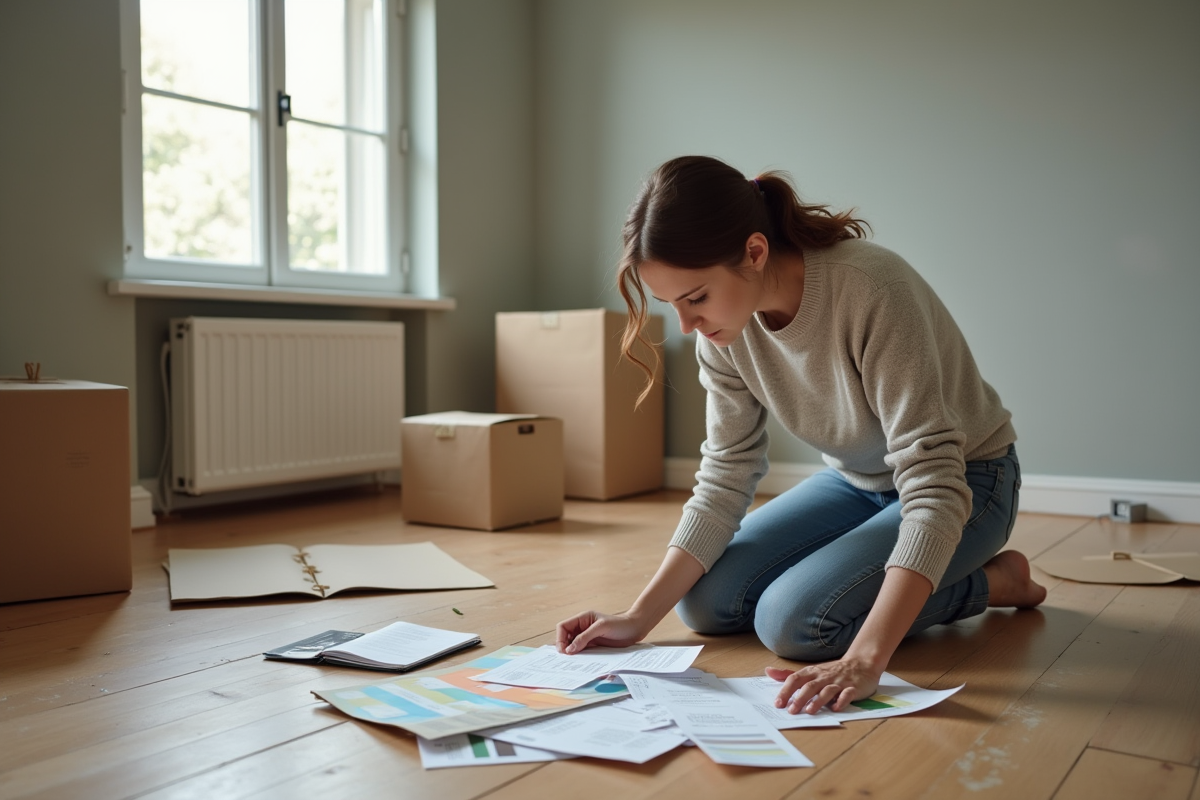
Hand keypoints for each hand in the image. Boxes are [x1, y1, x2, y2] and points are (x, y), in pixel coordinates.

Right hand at [556, 610, 645, 653]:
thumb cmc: (619, 624)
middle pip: (565, 637)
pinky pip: (581, 651)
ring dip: (571, 652)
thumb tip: (569, 649)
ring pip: (572, 645)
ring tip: (573, 661)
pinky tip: (581, 661)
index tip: (564, 650)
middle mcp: (582, 627)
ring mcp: (587, 637)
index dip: (560, 638)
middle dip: (564, 646)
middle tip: (567, 658)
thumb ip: (584, 637)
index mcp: (582, 619)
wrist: (634, 630)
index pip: (563, 627)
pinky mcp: (593, 645)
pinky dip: (579, 656)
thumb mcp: (601, 628)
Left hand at [765, 658, 881, 714]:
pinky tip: (836, 708)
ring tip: (809, 711)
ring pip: (827, 690)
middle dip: (800, 698)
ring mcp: (839, 682)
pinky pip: (847, 694)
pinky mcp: (853, 688)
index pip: (796, 679)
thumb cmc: (832, 671)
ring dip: (818, 700)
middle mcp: (824, 676)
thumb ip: (789, 674)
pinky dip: (841, 701)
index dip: (786, 691)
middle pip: (810, 686)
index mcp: (812, 672)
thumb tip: (768, 671)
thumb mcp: (810, 670)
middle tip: (791, 710)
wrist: (861, 663)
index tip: (778, 703)